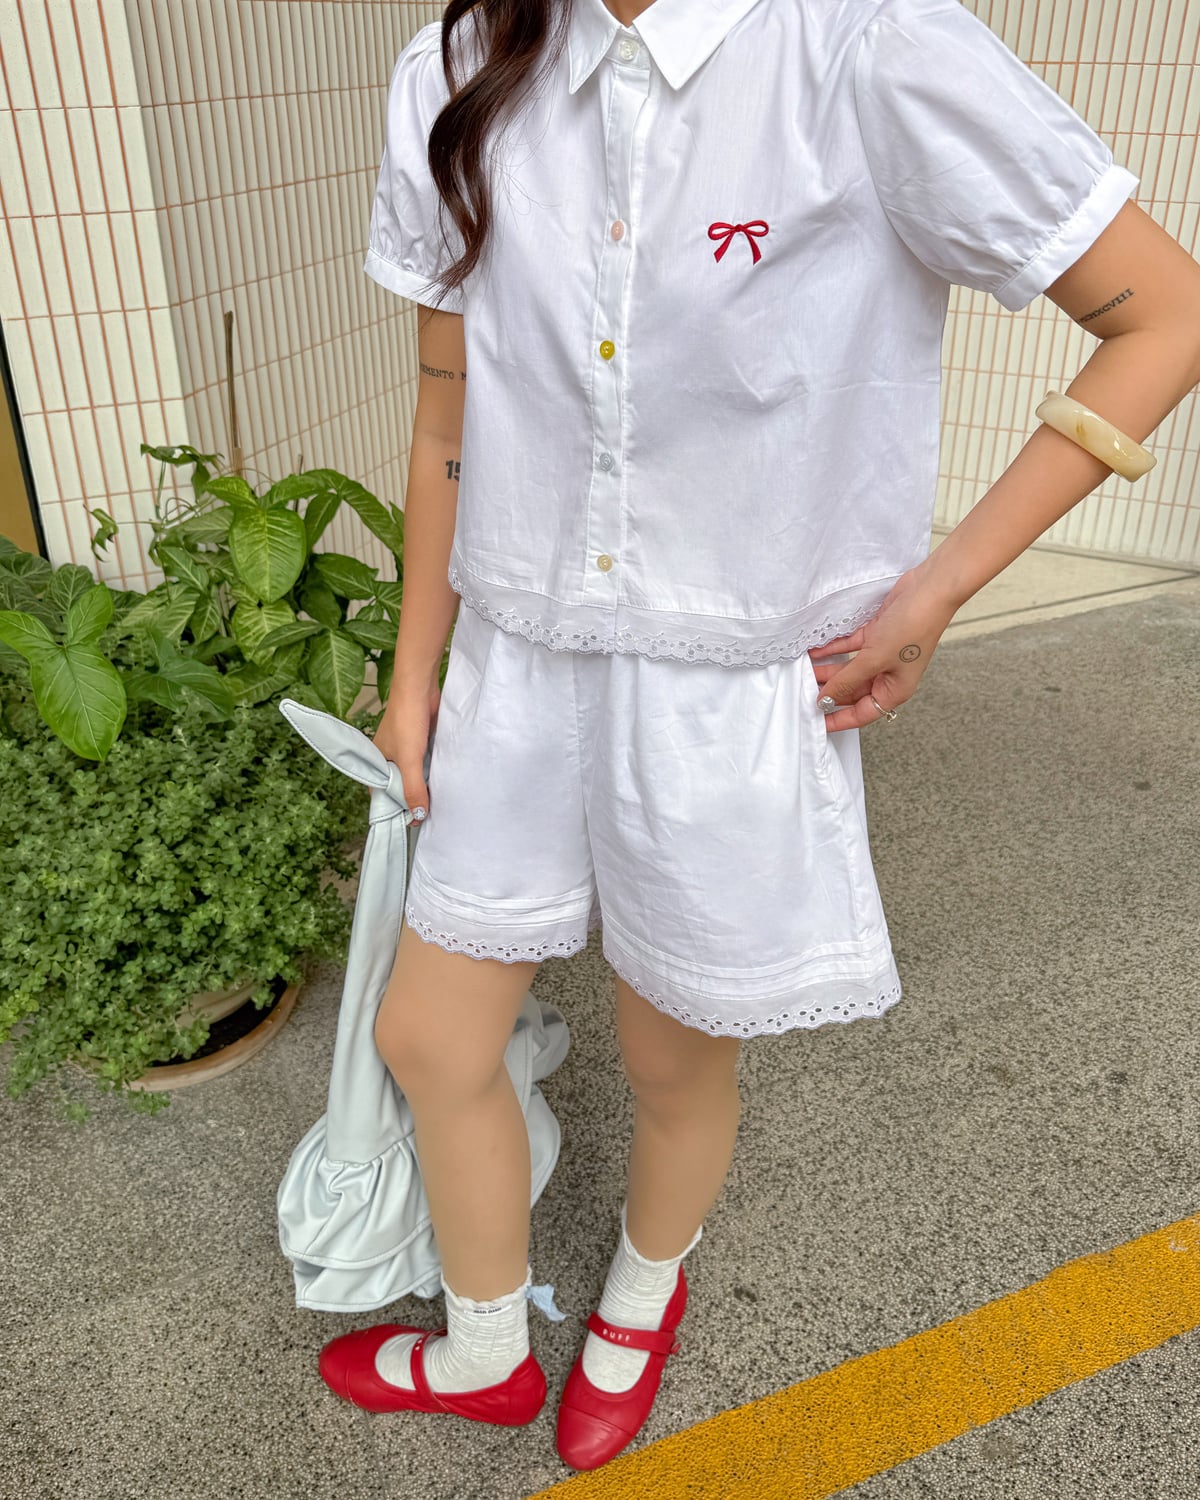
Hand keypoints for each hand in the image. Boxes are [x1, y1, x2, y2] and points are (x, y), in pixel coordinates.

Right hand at [370, 667, 441, 819]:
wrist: (420, 688)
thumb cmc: (407, 721)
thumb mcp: (409, 760)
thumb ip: (413, 789)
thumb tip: (418, 816)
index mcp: (377, 763)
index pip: (382, 794)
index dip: (394, 809)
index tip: (410, 824)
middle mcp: (389, 758)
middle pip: (400, 787)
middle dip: (412, 800)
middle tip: (428, 817)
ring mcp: (406, 750)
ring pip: (414, 775)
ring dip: (424, 786)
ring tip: (437, 804)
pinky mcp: (421, 742)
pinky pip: (425, 763)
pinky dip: (432, 772)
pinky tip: (443, 781)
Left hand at [808, 564, 956, 732]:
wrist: (929, 589)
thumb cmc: (913, 627)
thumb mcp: (873, 660)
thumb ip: (847, 680)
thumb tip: (826, 699)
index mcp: (895, 690)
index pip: (862, 713)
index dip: (839, 720)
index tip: (817, 724)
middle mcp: (889, 675)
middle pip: (853, 691)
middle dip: (829, 691)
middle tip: (803, 692)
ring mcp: (882, 654)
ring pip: (849, 669)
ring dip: (828, 669)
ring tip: (805, 671)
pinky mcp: (877, 635)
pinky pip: (850, 647)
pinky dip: (834, 648)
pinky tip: (815, 650)